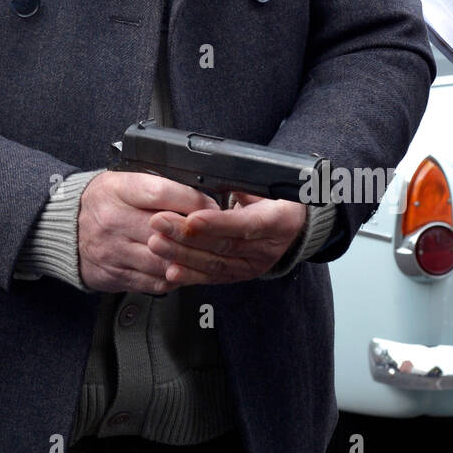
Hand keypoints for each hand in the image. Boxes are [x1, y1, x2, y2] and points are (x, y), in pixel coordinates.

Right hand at [78, 171, 220, 292]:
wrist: (62, 229)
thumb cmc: (101, 202)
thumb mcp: (122, 181)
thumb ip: (156, 186)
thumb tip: (199, 194)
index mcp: (117, 189)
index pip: (161, 192)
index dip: (192, 200)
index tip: (211, 206)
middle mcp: (113, 220)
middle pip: (165, 230)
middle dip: (196, 234)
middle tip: (217, 234)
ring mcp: (113, 251)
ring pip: (163, 260)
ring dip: (188, 259)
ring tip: (203, 254)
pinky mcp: (115, 275)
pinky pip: (154, 282)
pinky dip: (173, 277)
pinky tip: (181, 269)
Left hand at [146, 190, 306, 285]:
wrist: (295, 227)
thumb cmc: (277, 201)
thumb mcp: (268, 187)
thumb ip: (243, 184)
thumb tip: (214, 175)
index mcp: (278, 221)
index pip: (245, 224)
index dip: (217, 223)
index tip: (191, 218)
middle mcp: (266, 249)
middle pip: (224, 245)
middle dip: (188, 235)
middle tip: (160, 223)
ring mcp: (252, 266)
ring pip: (215, 264)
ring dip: (182, 255)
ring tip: (157, 244)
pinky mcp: (239, 275)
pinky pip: (213, 278)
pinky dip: (190, 275)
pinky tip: (171, 270)